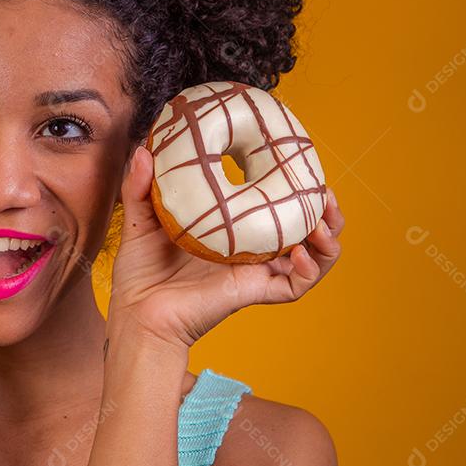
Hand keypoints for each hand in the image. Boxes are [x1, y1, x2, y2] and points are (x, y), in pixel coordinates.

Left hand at [107, 144, 343, 348]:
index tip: (297, 164)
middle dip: (323, 211)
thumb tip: (143, 152)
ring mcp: (255, 272)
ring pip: (312, 257)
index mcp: (230, 231)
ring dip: (327, 237)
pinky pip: (295, 285)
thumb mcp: (140, 221)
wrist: (138, 314)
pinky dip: (310, 269)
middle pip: (303, 230)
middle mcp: (250, 250)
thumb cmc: (140, 274)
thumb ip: (141, 187)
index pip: (272, 207)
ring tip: (325, 218)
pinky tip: (300, 251)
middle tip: (326, 192)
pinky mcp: (254, 292)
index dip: (291, 189)